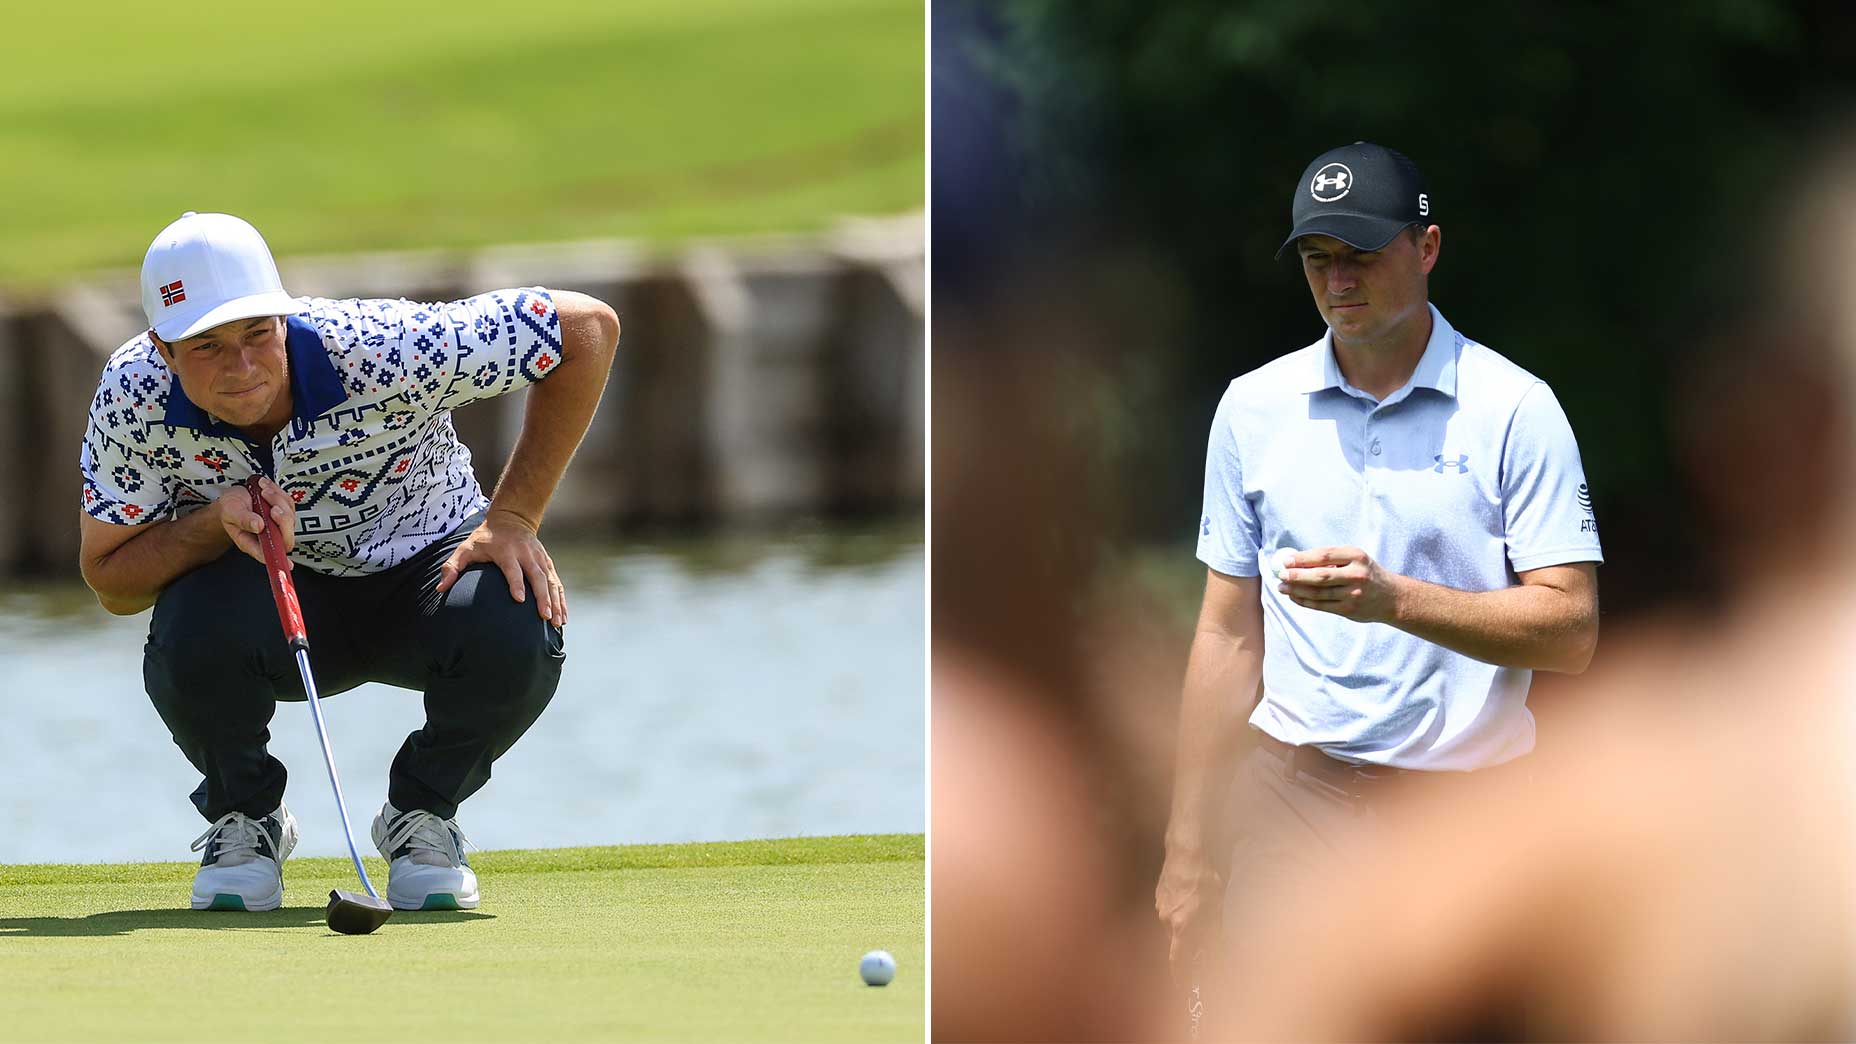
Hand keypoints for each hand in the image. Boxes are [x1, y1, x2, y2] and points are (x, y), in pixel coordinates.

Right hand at [220, 477, 294, 567]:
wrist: (234, 496)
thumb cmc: (230, 508)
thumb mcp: (231, 511)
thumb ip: (243, 519)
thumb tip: (258, 526)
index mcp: (252, 542)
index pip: (269, 555)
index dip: (279, 560)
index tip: (288, 564)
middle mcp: (268, 536)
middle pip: (286, 538)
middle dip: (283, 520)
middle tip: (273, 508)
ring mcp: (278, 525)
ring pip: (289, 517)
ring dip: (278, 501)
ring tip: (262, 492)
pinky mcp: (285, 511)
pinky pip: (289, 503)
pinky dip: (279, 494)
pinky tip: (266, 489)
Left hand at [437, 508, 565, 626]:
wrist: (511, 518)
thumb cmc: (484, 538)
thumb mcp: (465, 548)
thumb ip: (452, 567)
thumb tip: (440, 589)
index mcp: (506, 551)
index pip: (513, 569)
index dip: (516, 583)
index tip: (519, 600)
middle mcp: (526, 554)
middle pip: (537, 576)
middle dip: (542, 597)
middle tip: (545, 617)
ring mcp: (539, 558)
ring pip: (551, 581)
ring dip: (555, 601)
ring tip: (557, 622)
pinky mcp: (547, 563)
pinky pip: (557, 582)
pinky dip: (560, 599)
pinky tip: (562, 616)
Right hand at [1156, 845, 1222, 987]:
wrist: (1186, 851)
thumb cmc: (1204, 879)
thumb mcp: (1216, 908)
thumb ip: (1214, 934)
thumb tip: (1216, 954)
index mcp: (1181, 927)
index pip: (1177, 962)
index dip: (1180, 977)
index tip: (1183, 988)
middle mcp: (1166, 920)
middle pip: (1175, 944)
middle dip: (1186, 949)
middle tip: (1199, 948)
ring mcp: (1160, 906)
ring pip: (1171, 926)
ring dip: (1183, 928)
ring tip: (1197, 917)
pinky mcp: (1159, 894)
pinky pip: (1168, 911)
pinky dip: (1178, 913)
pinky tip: (1190, 901)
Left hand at [1278, 545, 1403, 622]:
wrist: (1392, 597)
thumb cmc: (1366, 573)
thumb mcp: (1356, 560)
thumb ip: (1332, 559)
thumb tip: (1296, 560)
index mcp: (1357, 556)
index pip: (1325, 555)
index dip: (1303, 558)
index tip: (1286, 560)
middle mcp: (1356, 575)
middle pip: (1320, 576)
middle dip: (1297, 575)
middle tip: (1280, 574)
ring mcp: (1353, 594)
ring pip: (1318, 593)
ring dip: (1296, 590)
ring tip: (1282, 587)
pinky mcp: (1349, 609)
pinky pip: (1321, 606)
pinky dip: (1305, 601)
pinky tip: (1294, 597)